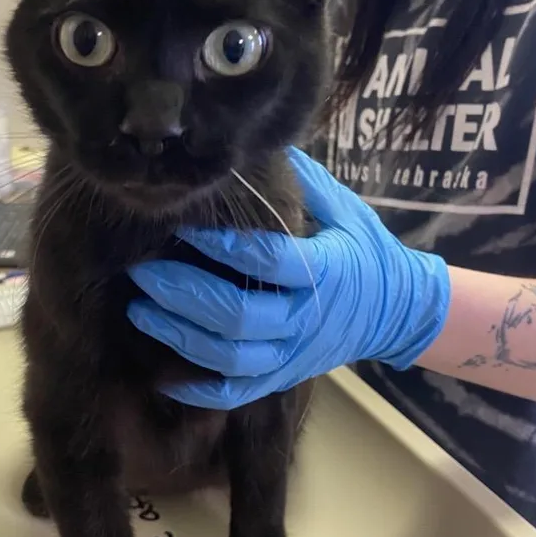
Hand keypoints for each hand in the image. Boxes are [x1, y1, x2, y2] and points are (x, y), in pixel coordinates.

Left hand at [127, 148, 450, 409]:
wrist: (396, 311)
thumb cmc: (364, 249)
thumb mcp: (343, 208)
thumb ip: (302, 180)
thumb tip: (254, 143)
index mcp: (326, 269)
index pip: (268, 260)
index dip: (221, 246)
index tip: (181, 225)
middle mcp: (306, 318)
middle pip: (238, 315)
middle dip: (183, 293)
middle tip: (141, 269)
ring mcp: (293, 355)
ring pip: (230, 357)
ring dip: (179, 336)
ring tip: (139, 311)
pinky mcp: (283, 379)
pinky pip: (236, 394)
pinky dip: (199, 391)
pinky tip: (161, 376)